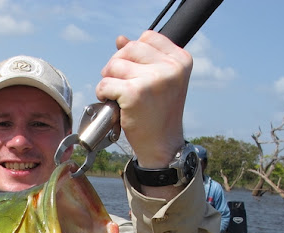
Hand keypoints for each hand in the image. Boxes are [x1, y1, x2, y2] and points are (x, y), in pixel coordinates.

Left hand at [96, 30, 191, 168]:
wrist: (162, 145)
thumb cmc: (159, 113)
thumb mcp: (159, 81)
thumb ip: (143, 58)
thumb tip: (120, 40)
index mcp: (181, 60)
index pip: (148, 37)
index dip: (133, 52)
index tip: (133, 71)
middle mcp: (170, 67)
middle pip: (129, 48)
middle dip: (117, 64)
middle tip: (119, 83)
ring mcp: (153, 79)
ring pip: (115, 65)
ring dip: (109, 80)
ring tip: (117, 96)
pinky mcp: (135, 93)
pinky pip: (106, 83)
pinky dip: (102, 93)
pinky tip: (112, 103)